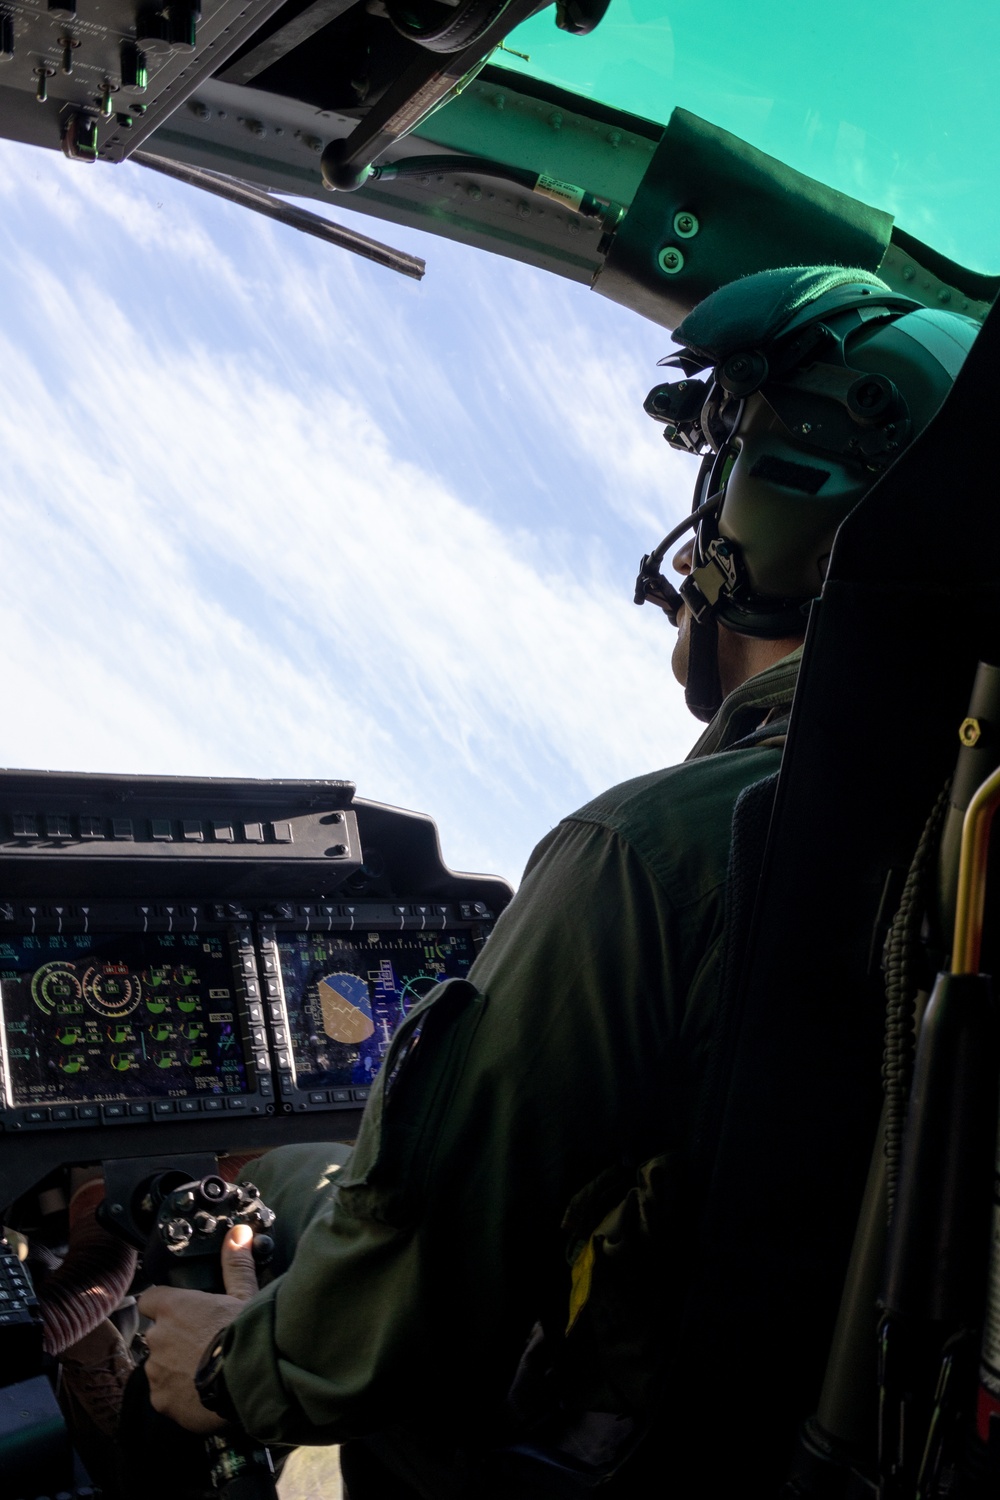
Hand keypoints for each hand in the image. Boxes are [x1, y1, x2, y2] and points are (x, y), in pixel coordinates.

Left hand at [137, 1222, 259, 1432]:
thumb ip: (235, 1264)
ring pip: (160, 1366)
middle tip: (203, 1344)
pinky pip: (165, 1395)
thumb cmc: (245, 1334)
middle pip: (158, 1335)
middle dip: (175, 1339)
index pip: (150, 1299)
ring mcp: (156, 1371)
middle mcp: (157, 1337)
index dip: (164, 1304)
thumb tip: (238, 1232)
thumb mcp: (244, 1294)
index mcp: (173, 1308)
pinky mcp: (161, 1401)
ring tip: (205, 1371)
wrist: (248, 1380)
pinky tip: (201, 1393)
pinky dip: (178, 1395)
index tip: (181, 1311)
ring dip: (175, 1367)